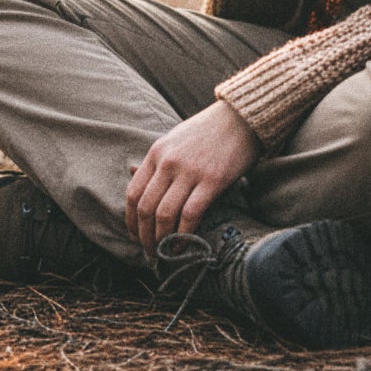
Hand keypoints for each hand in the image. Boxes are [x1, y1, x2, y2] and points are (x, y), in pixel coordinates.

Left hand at [125, 99, 260, 261]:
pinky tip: (185, 245)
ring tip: (165, 253)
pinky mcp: (212, 181)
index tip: (134, 236)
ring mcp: (189, 171)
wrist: (240, 117)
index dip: (130, 220)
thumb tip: (131, 173)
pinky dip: (184, 234)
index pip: (133, 193)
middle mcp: (168, 162)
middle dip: (144, 236)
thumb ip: (155, 160)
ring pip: (164, 214)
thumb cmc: (207, 131)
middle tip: (150, 252)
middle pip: (145, 207)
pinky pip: (190, 214)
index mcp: (156, 152)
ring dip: (161, 240)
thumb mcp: (174, 139)